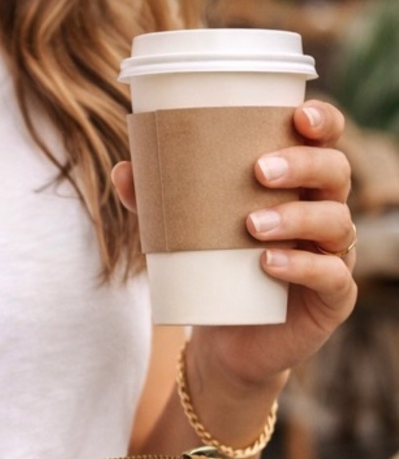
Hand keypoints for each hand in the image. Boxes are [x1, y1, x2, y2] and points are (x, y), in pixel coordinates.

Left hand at [113, 99, 357, 393]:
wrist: (227, 342)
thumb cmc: (216, 273)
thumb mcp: (185, 235)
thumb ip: (157, 203)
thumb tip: (123, 169)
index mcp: (300, 187)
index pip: (326, 142)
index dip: (324, 122)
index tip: (297, 116)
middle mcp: (325, 214)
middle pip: (335, 174)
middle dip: (303, 165)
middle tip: (258, 172)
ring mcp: (335, 256)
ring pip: (335, 222)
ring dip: (297, 217)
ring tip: (252, 225)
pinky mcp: (333, 298)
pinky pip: (332, 276)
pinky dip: (303, 267)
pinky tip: (269, 263)